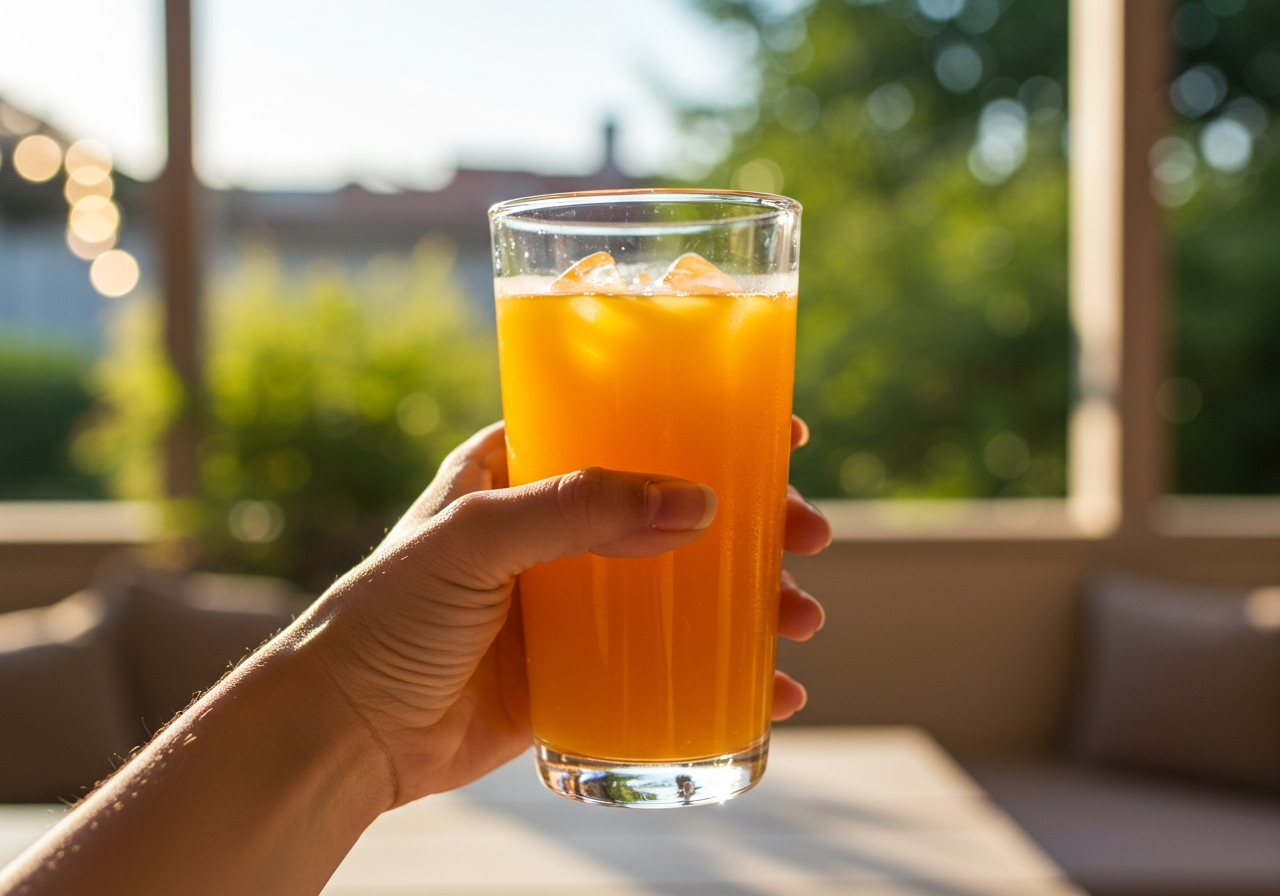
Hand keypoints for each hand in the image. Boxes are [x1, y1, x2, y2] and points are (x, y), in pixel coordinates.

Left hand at [302, 419, 830, 807]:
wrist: (344, 731)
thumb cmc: (386, 615)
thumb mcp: (474, 538)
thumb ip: (576, 511)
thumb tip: (697, 503)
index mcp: (524, 468)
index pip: (630, 424)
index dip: (709, 423)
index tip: (782, 431)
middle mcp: (556, 528)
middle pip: (677, 506)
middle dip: (753, 520)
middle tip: (809, 533)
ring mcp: (573, 601)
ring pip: (684, 584)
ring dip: (750, 596)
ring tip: (800, 618)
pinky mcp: (579, 668)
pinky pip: (667, 660)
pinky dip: (724, 671)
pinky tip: (774, 688)